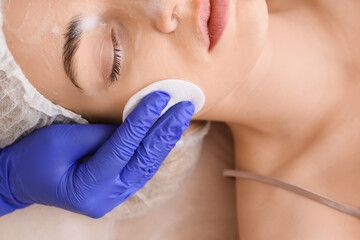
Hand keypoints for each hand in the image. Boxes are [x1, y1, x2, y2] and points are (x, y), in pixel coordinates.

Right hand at [0, 91, 193, 217]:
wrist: (23, 180)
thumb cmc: (35, 158)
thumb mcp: (60, 141)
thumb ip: (98, 135)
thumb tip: (132, 124)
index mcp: (86, 187)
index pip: (122, 147)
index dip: (143, 120)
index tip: (161, 97)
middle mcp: (106, 197)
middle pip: (143, 160)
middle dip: (166, 131)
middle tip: (185, 107)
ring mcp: (114, 196)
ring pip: (148, 166)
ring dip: (166, 140)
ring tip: (181, 117)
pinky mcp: (117, 190)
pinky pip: (142, 169)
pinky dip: (155, 149)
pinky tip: (167, 133)